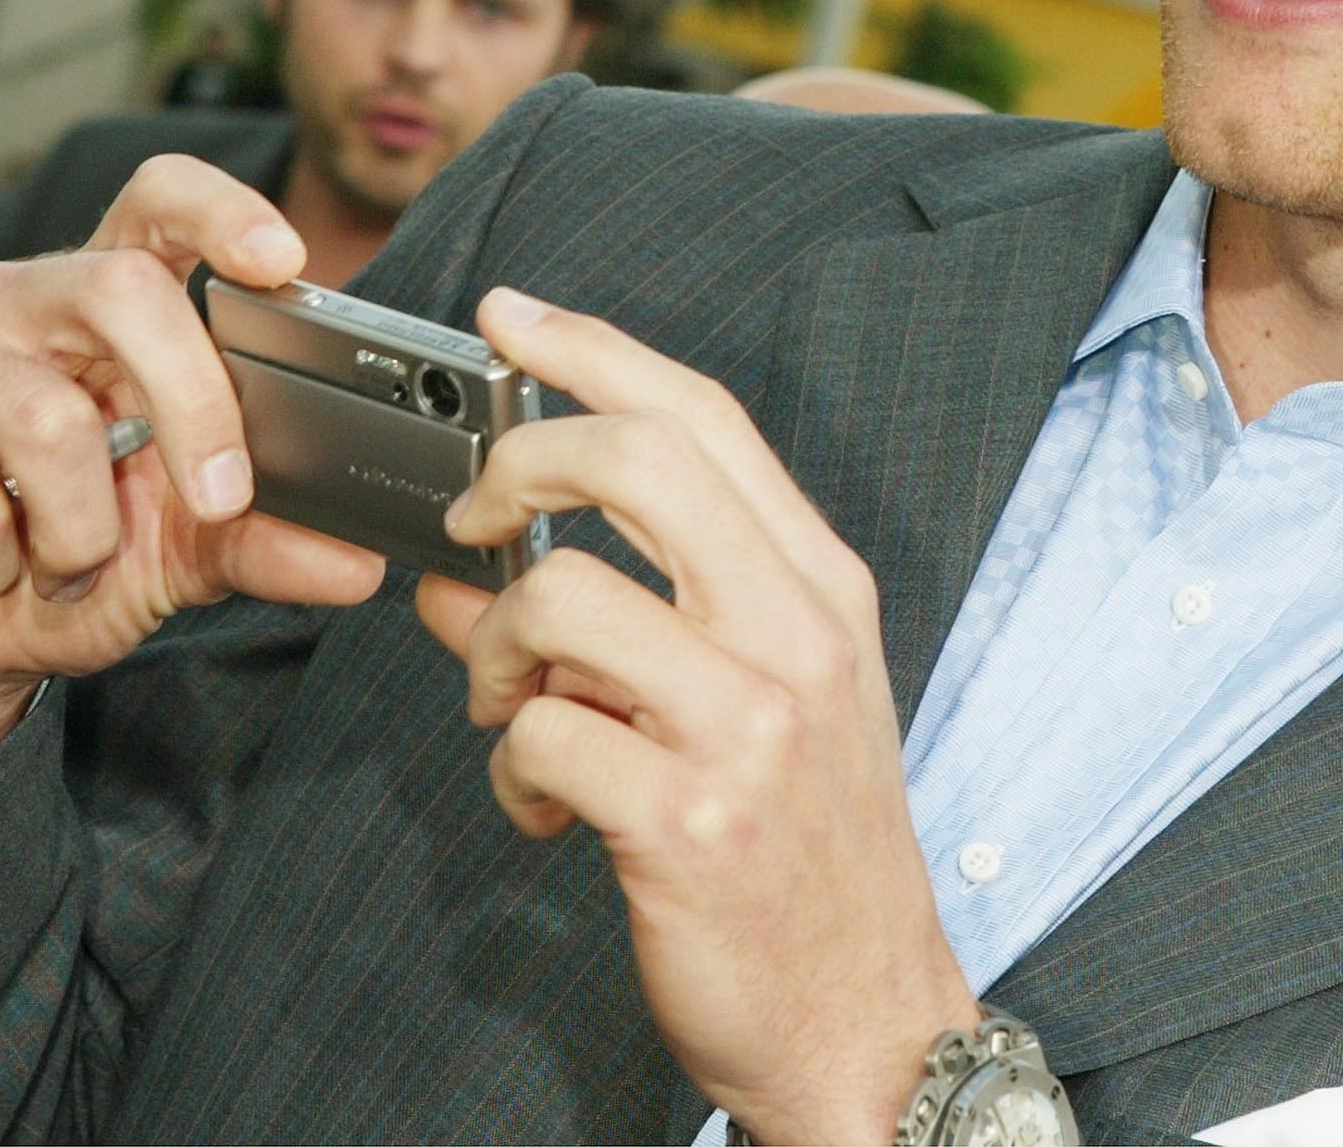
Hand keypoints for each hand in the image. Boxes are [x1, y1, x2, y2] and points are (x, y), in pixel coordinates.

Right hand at [0, 156, 384, 851]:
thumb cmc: (54, 565)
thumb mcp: (184, 553)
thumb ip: (268, 539)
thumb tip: (360, 560)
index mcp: (95, 303)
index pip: (154, 200)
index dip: (219, 211)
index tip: (282, 260)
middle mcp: (8, 305)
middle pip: (119, 289)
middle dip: (194, 404)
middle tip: (221, 496)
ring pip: (50, 421)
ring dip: (83, 529)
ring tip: (62, 561)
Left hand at [416, 288, 975, 1146]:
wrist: (869, 1022)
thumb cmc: (808, 855)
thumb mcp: (762, 707)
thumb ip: (642, 619)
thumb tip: (475, 573)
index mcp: (820, 589)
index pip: (702, 418)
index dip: (591, 350)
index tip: (509, 320)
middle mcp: (796, 636)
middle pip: (637, 457)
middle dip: (520, 463)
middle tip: (472, 515)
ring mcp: (748, 727)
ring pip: (560, 598)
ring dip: (497, 651)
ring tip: (511, 709)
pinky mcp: (687, 822)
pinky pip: (541, 740)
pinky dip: (511, 770)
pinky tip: (540, 808)